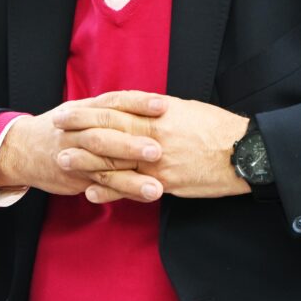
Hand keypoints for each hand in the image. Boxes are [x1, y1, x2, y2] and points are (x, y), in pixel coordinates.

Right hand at [0, 92, 167, 201]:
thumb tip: (152, 103)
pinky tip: (142, 198)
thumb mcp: (81, 110)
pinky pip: (100, 187)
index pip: (112, 102)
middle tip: (158, 150)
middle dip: (131, 143)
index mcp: (84, 109)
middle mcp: (78, 131)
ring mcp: (75, 157)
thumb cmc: (63, 127)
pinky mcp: (75, 179)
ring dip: (131, 179)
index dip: (137, 102)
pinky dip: (121, 193)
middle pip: (105, 135)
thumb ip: (111, 109)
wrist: (22, 149)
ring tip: (156, 188)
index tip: (161, 105)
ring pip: (103, 167)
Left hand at [54, 92, 250, 203]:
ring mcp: (158, 161)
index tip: (69, 109)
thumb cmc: (218, 128)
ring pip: (116, 160)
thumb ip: (158, 110)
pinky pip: (132, 187)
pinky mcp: (166, 183)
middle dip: (80, 130)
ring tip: (64, 160)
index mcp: (159, 113)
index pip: (116, 109)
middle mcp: (154, 135)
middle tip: (56, 128)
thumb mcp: (187, 109)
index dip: (90, 110)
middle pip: (109, 131)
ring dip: (87, 161)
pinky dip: (110, 190)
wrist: (245, 153)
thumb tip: (139, 107)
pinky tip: (92, 192)